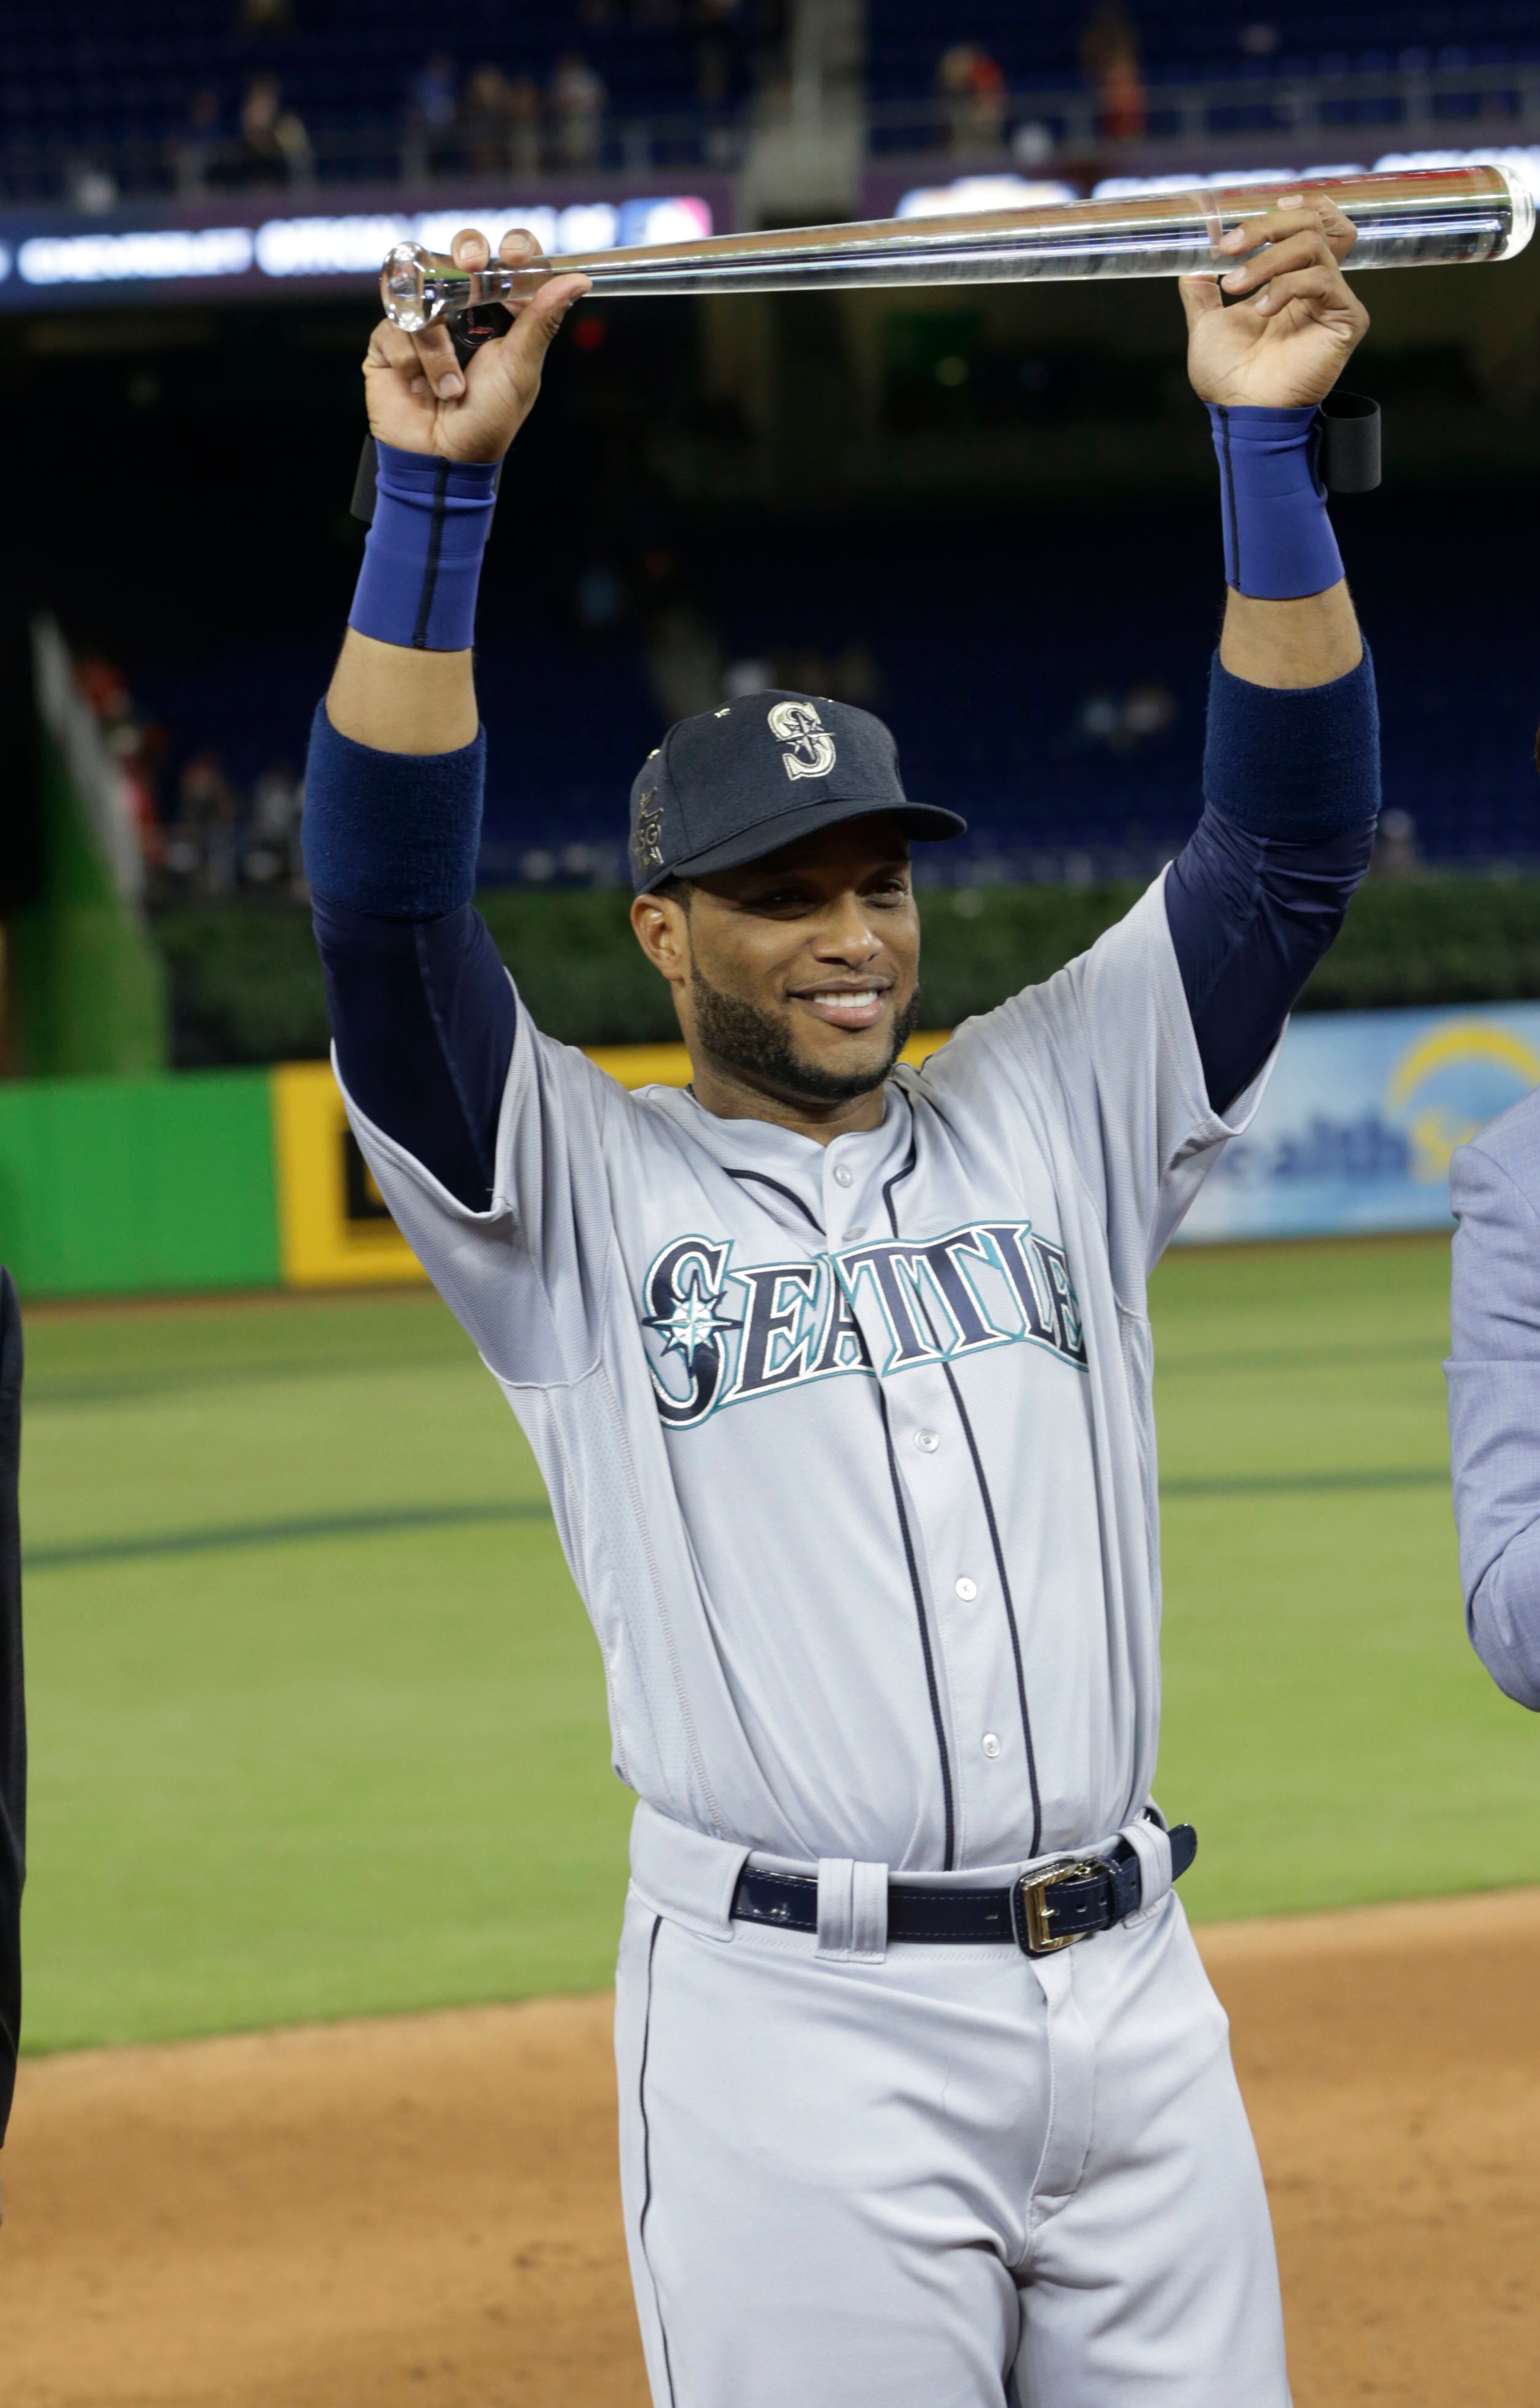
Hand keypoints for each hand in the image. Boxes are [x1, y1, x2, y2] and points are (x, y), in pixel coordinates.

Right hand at [362, 227, 590, 462]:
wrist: (443, 459)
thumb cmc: (487, 420)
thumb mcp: (521, 369)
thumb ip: (541, 320)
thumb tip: (578, 280)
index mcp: (498, 312)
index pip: (506, 262)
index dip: (511, 248)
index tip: (513, 257)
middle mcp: (459, 309)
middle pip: (458, 253)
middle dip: (465, 254)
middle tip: (472, 270)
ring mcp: (422, 321)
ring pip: (423, 292)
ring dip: (438, 344)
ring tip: (450, 388)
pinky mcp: (389, 340)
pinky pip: (393, 326)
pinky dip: (412, 361)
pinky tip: (420, 388)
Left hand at [1180, 194, 1369, 409]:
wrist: (1240, 413)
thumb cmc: (1228, 377)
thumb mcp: (1206, 323)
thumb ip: (1201, 289)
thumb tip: (1191, 258)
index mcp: (1289, 280)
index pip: (1308, 223)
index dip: (1288, 209)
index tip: (1245, 223)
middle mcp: (1315, 284)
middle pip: (1312, 223)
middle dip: (1265, 227)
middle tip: (1229, 247)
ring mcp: (1333, 300)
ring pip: (1312, 244)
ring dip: (1266, 260)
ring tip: (1234, 286)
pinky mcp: (1347, 318)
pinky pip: (1323, 279)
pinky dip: (1286, 286)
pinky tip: (1263, 310)